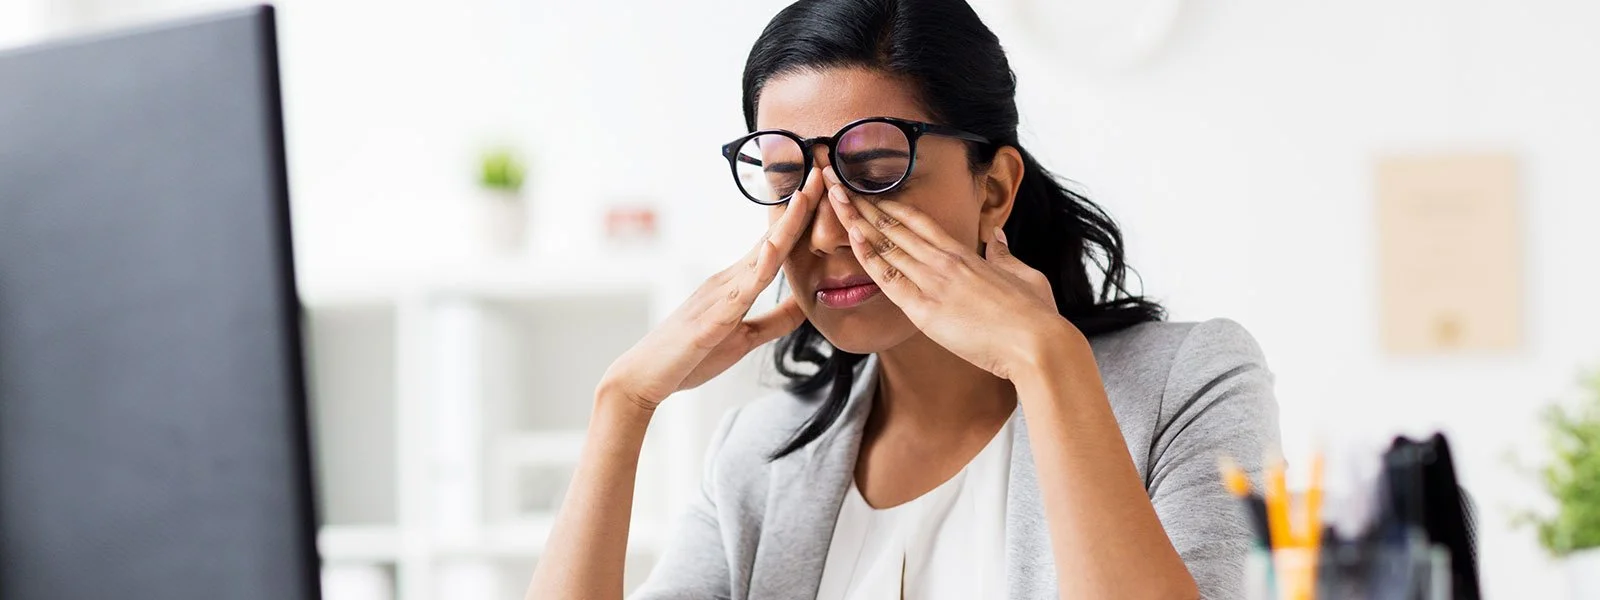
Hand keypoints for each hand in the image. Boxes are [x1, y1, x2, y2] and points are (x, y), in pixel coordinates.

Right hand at [597, 170, 822, 411]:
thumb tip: (806, 303)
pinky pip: (738, 293)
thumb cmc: (689, 357)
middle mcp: (728, 280)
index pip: (775, 244)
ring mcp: (718, 296)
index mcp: (737, 283)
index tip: (824, 189)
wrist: (643, 377)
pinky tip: (772, 251)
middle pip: (772, 239)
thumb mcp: (743, 338)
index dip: (801, 217)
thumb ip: (776, 321)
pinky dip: (757, 271)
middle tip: (824, 170)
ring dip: (784, 227)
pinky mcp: (711, 321)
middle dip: (800, 207)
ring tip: (806, 196)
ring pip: (760, 257)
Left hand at [821, 167, 1077, 380]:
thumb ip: (1005, 254)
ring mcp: (934, 283)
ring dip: (858, 220)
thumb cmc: (1036, 314)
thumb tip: (998, 237)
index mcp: (966, 254)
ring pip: (887, 245)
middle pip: (895, 226)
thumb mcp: (1024, 274)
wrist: (1038, 344)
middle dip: (864, 204)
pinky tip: (851, 237)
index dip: (892, 205)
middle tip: (837, 181)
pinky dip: (869, 257)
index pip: (920, 222)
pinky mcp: (926, 310)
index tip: (870, 191)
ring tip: (833, 197)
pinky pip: (889, 280)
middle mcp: (945, 262)